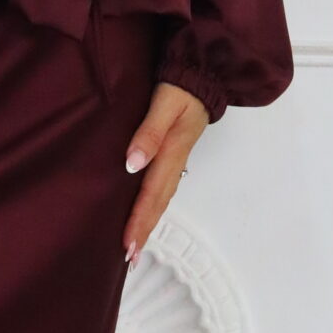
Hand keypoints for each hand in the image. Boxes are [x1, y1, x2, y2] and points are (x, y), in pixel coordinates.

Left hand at [122, 81, 208, 266]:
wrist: (204, 73)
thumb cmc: (181, 86)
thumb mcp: (164, 103)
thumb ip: (149, 132)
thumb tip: (131, 164)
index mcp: (171, 151)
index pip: (151, 194)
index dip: (139, 221)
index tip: (128, 246)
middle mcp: (176, 160)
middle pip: (158, 203)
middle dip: (144, 231)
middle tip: (130, 259)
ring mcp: (177, 159)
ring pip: (161, 198)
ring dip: (149, 222)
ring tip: (136, 245)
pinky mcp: (175, 154)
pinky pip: (163, 187)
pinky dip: (153, 206)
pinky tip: (145, 213)